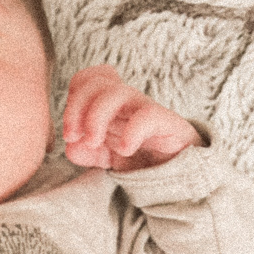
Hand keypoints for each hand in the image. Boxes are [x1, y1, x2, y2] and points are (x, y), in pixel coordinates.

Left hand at [62, 67, 200, 171]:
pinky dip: (131, 132)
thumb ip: (87, 152)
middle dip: (77, 107)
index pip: (89, 79)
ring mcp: (146, 111)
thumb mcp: (109, 158)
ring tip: (94, 142)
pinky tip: (125, 150)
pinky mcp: (167, 124)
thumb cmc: (145, 159)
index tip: (70, 130)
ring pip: (118, 92)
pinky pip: (148, 115)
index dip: (74, 96)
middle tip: (73, 135)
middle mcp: (128, 103)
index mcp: (112, 106)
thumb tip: (70, 147)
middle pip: (98, 82)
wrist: (183, 174)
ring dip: (96, 117)